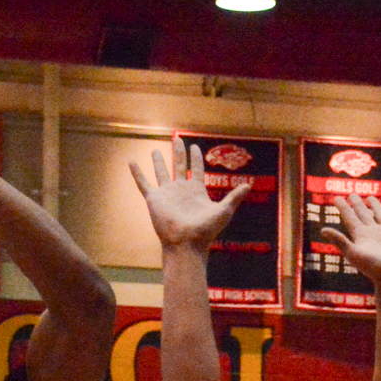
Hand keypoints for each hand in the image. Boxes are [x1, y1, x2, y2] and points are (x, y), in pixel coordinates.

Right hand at [131, 135, 249, 251]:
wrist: (186, 242)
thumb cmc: (205, 229)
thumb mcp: (224, 210)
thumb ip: (234, 197)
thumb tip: (248, 185)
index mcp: (196, 190)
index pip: (196, 169)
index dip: (196, 158)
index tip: (195, 146)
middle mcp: (181, 189)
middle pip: (179, 165)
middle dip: (179, 152)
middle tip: (177, 138)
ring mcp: (166, 193)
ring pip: (161, 172)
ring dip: (158, 161)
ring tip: (154, 149)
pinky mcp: (154, 199)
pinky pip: (143, 183)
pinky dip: (137, 173)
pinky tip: (132, 162)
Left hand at [320, 193, 380, 285]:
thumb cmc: (375, 269)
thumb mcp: (355, 253)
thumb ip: (340, 241)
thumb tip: (323, 230)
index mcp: (361, 237)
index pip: (350, 218)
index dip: (343, 208)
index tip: (337, 198)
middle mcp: (374, 234)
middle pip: (363, 215)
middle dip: (357, 205)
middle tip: (352, 194)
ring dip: (375, 207)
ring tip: (371, 197)